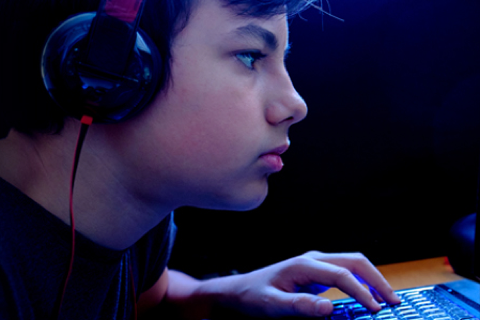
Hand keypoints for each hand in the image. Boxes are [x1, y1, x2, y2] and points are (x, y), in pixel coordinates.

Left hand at [216, 251, 400, 317]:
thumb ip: (300, 306)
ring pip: (352, 264)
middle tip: (394, 300)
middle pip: (354, 262)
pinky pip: (345, 273)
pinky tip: (366, 297)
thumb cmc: (253, 296)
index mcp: (304, 265)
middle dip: (377, 279)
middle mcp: (313, 260)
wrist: (239, 291)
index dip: (362, 292)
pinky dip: (360, 282)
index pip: (342, 274)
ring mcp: (315, 265)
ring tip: (387, 299)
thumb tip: (329, 309)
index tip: (375, 309)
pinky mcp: (315, 273)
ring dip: (371, 279)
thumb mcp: (272, 305)